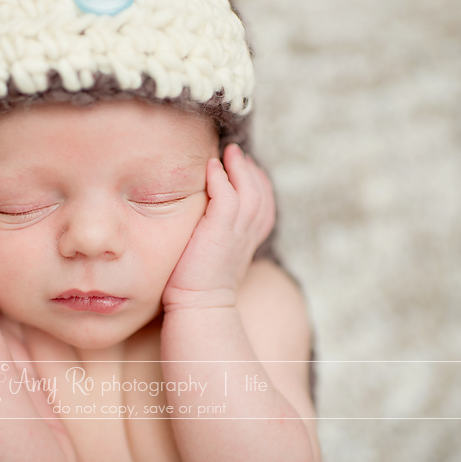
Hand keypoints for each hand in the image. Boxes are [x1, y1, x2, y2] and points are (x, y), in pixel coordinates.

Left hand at [162, 143, 275, 310]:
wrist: (197, 308)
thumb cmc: (196, 288)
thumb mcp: (214, 258)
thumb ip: (215, 239)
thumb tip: (201, 227)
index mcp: (249, 242)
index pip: (264, 206)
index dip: (258, 184)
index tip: (246, 168)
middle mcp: (248, 236)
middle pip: (261, 194)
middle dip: (251, 171)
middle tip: (236, 153)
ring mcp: (236, 233)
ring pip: (249, 191)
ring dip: (238, 169)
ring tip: (227, 153)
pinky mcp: (219, 232)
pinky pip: (227, 197)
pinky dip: (221, 179)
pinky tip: (212, 167)